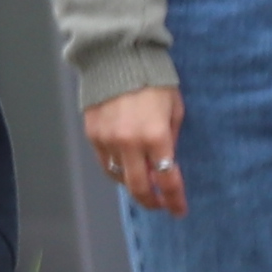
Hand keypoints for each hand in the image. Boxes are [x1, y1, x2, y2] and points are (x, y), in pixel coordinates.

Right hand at [80, 87, 182, 220]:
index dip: (174, 199)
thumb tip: (166, 162)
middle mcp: (129, 142)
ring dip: (132, 185)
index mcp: (156, 136)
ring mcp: (107, 140)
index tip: (179, 211)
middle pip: (139, 187)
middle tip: (160, 205)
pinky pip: (105, 162)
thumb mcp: (175, 109)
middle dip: (151, 201)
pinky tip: (126, 168)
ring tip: (144, 185)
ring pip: (118, 177)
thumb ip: (171, 138)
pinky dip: (116, 170)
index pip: (167, 179)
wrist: (117, 60)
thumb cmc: (155, 82)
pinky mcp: (92, 134)